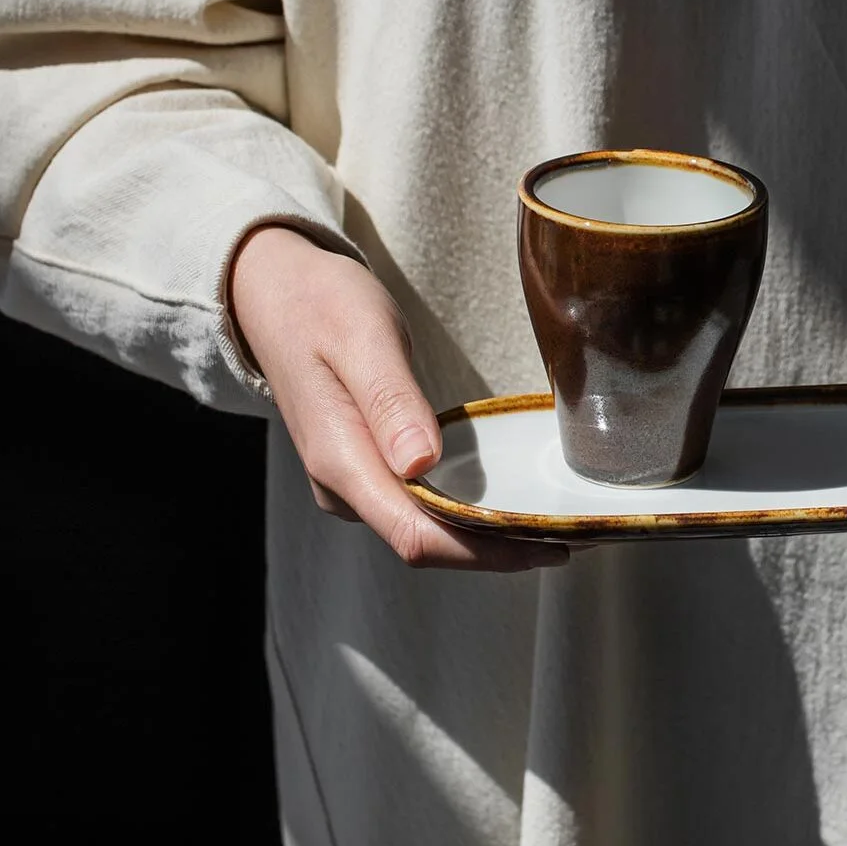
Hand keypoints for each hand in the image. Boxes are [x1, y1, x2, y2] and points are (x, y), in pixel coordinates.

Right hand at [230, 225, 566, 570]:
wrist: (273, 294)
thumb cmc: (320, 304)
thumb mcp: (362, 335)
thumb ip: (390, 399)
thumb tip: (419, 464)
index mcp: (339, 459)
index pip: (417, 534)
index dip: (485, 551)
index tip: (548, 543)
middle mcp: (343, 486)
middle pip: (427, 542)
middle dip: (498, 550)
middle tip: (573, 536)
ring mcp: (352, 483)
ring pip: (425, 530)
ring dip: (487, 537)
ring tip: (553, 525)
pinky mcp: (365, 470)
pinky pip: (420, 507)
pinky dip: (467, 513)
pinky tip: (506, 504)